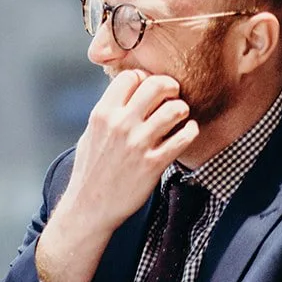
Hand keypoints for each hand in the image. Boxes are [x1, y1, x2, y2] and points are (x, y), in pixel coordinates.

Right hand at [36, 70, 197, 281]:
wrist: (91, 204)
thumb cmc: (91, 168)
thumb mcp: (91, 133)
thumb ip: (109, 111)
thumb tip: (128, 92)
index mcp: (102, 113)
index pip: (130, 77)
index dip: (144, 79)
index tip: (149, 89)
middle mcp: (120, 124)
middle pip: (156, 85)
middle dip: (170, 87)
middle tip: (172, 95)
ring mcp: (138, 144)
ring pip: (174, 110)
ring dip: (182, 110)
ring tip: (180, 116)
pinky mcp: (154, 163)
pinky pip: (183, 138)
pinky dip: (190, 131)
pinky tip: (186, 133)